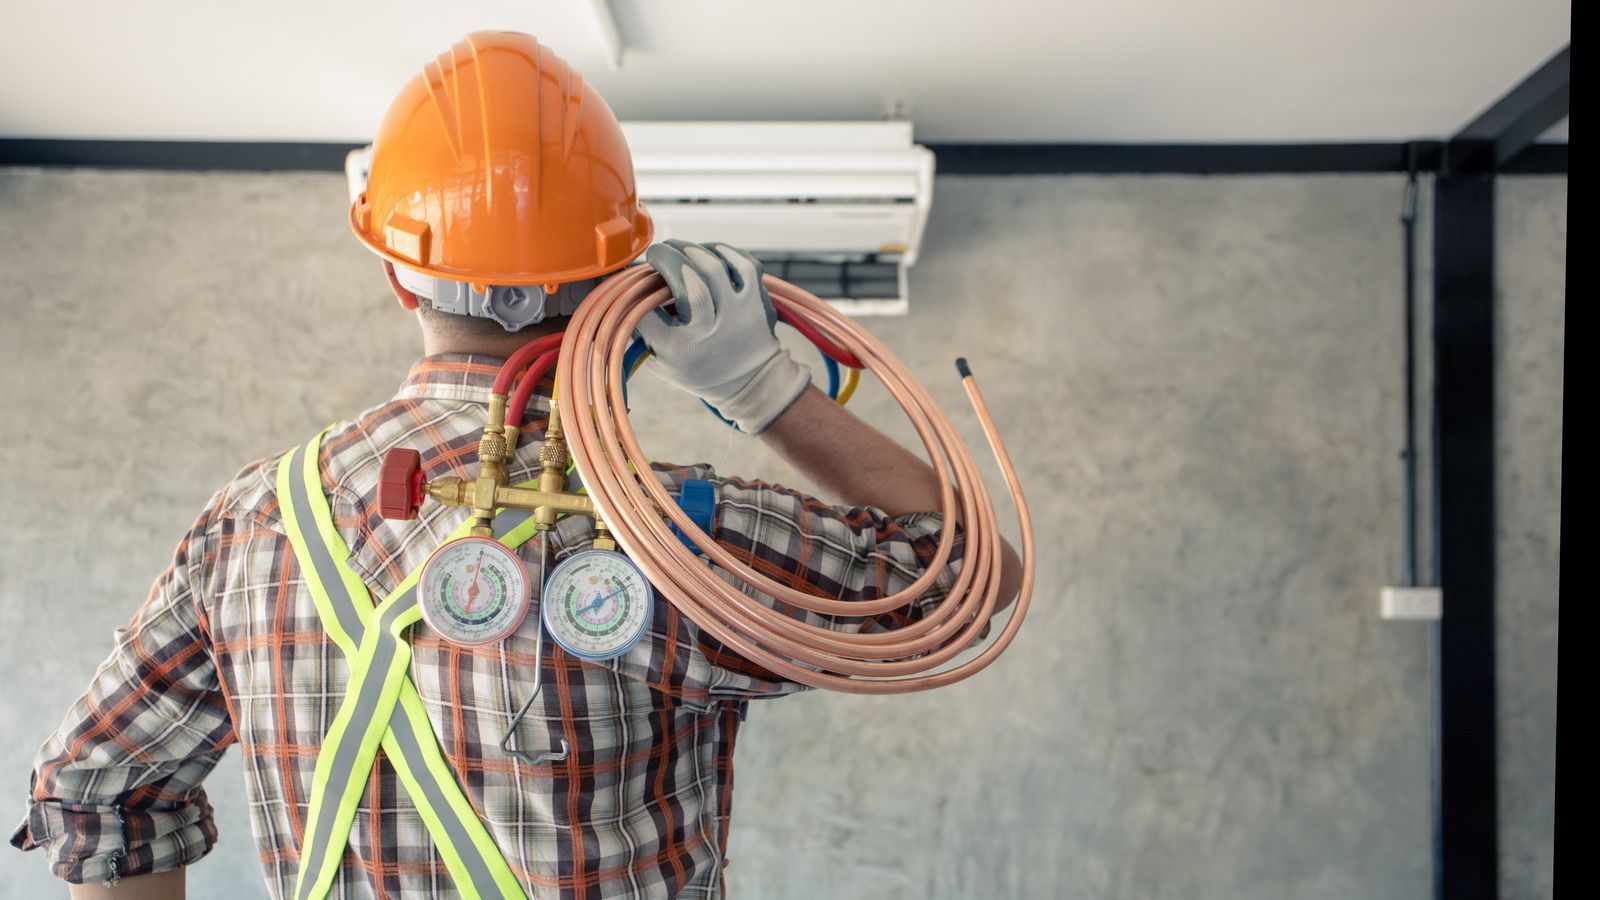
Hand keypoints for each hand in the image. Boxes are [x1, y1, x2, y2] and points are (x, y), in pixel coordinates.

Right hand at [636, 240, 810, 433]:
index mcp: (680, 349)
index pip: (648, 310)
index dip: (636, 289)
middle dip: (668, 257)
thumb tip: (625, 291)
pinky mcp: (758, 301)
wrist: (749, 382)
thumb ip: (643, 330)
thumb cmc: (697, 367)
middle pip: (687, 281)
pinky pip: (743, 264)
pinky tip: (709, 252)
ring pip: (714, 267)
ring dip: (692, 250)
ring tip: (680, 249)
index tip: (632, 280)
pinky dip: (725, 252)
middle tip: (658, 253)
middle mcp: (710, 330)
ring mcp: (739, 314)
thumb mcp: (662, 360)